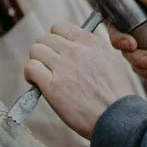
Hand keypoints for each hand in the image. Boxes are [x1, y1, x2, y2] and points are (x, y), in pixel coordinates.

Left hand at [24, 22, 141, 139]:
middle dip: (45, 52)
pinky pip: (30, 68)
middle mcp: (76, 51)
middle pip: (45, 39)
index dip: (56, 39)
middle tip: (48, 65)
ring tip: (42, 74)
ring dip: (36, 62)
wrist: (117, 118)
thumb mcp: (111, 62)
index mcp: (92, 43)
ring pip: (35, 51)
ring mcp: (63, 67)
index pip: (60, 28)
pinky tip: (36, 83)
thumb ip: (92, 51)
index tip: (57, 50)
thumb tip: (74, 48)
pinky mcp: (52, 85)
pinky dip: (30, 75)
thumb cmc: (116, 96)